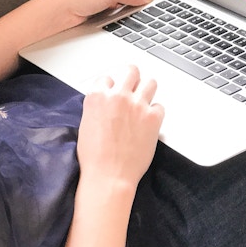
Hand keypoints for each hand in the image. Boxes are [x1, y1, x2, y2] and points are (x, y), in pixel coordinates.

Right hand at [76, 65, 163, 187]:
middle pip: (132, 72)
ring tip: (145, 99)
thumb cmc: (94, 156)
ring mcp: (137, 105)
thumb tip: (106, 104)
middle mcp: (118, 96)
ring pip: (150, 83)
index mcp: (97, 96)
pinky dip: (155, 112)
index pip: (107, 78)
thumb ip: (98, 107)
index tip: (113, 91)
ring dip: (147, 90)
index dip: (111, 86)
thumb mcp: (86, 124)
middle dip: (132, 77)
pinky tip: (149, 120)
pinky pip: (160, 106)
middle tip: (133, 84)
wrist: (109, 174)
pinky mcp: (153, 118)